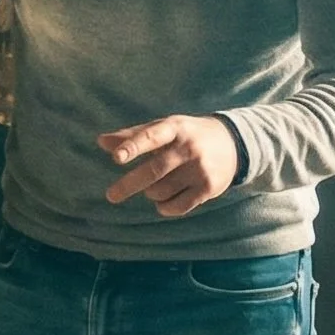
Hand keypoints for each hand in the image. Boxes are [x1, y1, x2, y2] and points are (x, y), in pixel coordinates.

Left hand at [98, 116, 238, 217]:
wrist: (234, 142)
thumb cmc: (188, 134)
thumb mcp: (165, 127)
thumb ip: (134, 135)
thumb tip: (100, 142)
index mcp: (175, 127)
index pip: (151, 136)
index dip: (133, 147)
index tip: (116, 158)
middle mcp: (188, 147)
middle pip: (153, 170)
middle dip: (129, 185)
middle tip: (111, 196)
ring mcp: (200, 168)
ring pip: (161, 191)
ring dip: (151, 193)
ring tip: (156, 186)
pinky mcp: (208, 188)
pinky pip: (176, 206)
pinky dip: (164, 207)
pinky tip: (165, 200)